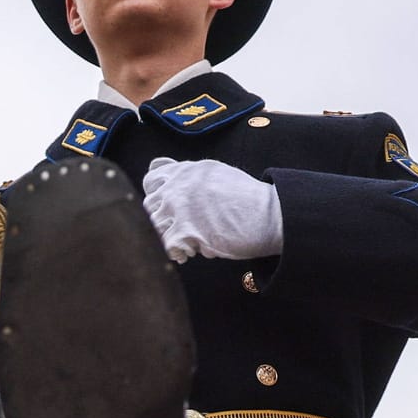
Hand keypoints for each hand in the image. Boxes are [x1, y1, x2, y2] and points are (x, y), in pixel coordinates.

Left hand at [141, 157, 283, 262]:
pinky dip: (177, 252)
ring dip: (169, 237)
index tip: (166, 209)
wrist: (268, 215)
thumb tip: (159, 165)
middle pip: (149, 207)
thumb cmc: (246, 198)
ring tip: (188, 242)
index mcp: (186, 170)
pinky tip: (191, 251)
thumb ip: (187, 173)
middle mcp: (179, 186)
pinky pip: (166, 246)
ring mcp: (181, 208)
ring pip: (155, 227)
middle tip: (181, 229)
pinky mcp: (187, 230)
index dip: (155, 197)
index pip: (150, 180)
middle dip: (162, 221)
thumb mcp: (215, 172)